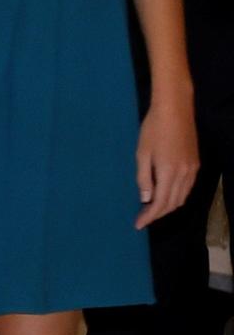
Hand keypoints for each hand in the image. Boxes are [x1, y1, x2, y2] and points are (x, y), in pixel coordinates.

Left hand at [135, 99, 199, 228]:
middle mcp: (185, 175)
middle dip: (158, 214)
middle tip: (142, 218)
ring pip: (182, 197)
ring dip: (168, 206)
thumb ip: (144, 177)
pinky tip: (166, 194)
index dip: (149, 216)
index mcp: (169, 172)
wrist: (175, 109)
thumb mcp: (142, 152)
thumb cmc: (153, 129)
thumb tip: (145, 199)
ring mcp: (193, 170)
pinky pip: (187, 188)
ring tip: (152, 209)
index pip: (160, 203)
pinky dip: (177, 196)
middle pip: (173, 204)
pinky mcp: (195, 164)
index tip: (138, 225)